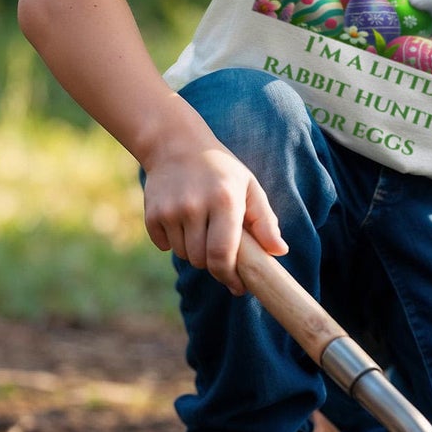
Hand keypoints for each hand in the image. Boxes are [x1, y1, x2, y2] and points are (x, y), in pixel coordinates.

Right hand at [142, 140, 284, 293]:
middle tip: (219, 249)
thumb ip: (265, 220)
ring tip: (201, 227)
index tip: (238, 286)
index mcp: (225, 200)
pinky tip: (181, 221)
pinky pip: (164, 245)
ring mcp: (171, 210)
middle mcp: (195, 206)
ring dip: (194, 251)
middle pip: (202, 260)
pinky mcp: (152, 214)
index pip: (223, 254)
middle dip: (213, 263)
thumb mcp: (249, 187)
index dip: (229, 276)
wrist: (176, 144)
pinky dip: (173, 242)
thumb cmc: (221, 170)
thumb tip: (280, 251)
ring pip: (183, 254)